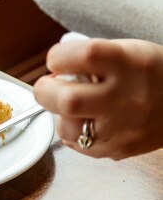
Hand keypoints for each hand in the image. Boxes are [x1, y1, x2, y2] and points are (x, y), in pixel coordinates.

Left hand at [34, 38, 162, 159]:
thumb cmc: (152, 72)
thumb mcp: (129, 51)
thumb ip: (91, 58)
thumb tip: (54, 71)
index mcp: (129, 63)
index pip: (83, 56)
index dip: (58, 57)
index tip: (56, 60)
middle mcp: (127, 97)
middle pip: (69, 100)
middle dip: (46, 92)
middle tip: (48, 87)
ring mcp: (124, 127)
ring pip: (68, 129)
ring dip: (59, 116)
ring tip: (69, 108)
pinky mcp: (121, 148)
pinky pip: (80, 147)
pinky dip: (73, 134)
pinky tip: (84, 122)